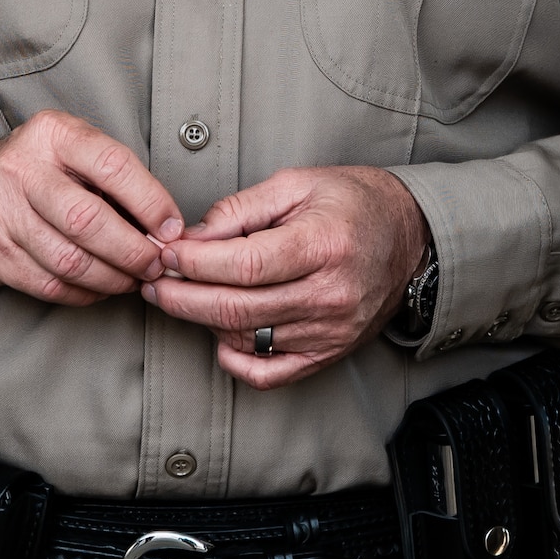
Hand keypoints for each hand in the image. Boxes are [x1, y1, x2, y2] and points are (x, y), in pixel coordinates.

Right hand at [0, 110, 183, 306]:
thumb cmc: (40, 170)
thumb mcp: (74, 152)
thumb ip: (115, 181)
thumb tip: (166, 228)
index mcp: (52, 134)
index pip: (112, 165)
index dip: (151, 202)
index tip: (171, 228)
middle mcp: (21, 168)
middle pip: (88, 220)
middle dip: (133, 251)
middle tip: (155, 264)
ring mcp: (1, 212)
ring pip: (70, 261)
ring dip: (112, 278)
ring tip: (132, 278)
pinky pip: (49, 285)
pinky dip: (84, 293)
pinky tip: (99, 286)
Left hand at [142, 166, 426, 388]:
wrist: (409, 238)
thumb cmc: (351, 202)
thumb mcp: (296, 184)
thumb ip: (241, 208)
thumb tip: (191, 237)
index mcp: (322, 245)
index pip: (242, 265)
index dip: (193, 263)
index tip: (163, 253)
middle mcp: (329, 295)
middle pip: (237, 308)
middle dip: (181, 297)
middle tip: (150, 281)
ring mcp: (331, 331)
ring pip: (247, 339)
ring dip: (201, 321)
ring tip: (175, 297)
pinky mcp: (330, 353)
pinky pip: (272, 374)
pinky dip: (237, 361)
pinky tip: (218, 336)